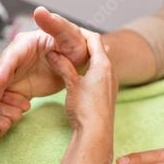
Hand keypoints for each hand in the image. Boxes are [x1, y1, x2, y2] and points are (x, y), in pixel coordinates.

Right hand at [0, 6, 87, 119]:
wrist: (77, 63)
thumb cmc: (74, 45)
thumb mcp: (69, 35)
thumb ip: (55, 25)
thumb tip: (41, 10)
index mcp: (24, 44)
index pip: (10, 57)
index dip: (3, 69)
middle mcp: (13, 59)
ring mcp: (12, 75)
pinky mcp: (16, 88)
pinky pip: (2, 100)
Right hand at [46, 30, 117, 160]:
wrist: (96, 134)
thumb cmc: (85, 108)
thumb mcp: (71, 84)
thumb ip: (63, 66)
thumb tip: (52, 53)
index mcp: (103, 65)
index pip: (94, 39)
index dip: (81, 32)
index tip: (68, 29)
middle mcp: (111, 73)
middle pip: (99, 50)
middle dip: (85, 44)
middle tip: (69, 41)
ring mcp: (111, 85)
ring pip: (100, 64)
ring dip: (88, 58)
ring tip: (73, 56)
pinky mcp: (107, 96)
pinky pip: (100, 77)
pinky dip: (90, 71)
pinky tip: (81, 77)